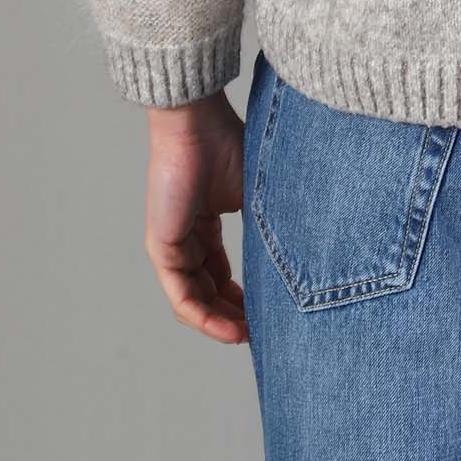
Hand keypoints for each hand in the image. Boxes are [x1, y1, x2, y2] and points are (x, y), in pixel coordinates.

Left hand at [143, 91, 249, 343]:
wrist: (197, 123)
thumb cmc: (229, 145)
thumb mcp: (256, 199)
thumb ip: (267, 231)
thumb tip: (298, 267)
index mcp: (207, 223)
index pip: (221, 274)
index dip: (245, 298)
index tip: (270, 315)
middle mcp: (187, 238)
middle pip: (208, 293)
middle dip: (235, 317)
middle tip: (263, 334)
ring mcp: (172, 245)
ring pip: (195, 300)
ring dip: (221, 323)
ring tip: (249, 337)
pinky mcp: (162, 248)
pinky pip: (181, 296)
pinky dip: (205, 317)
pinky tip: (230, 329)